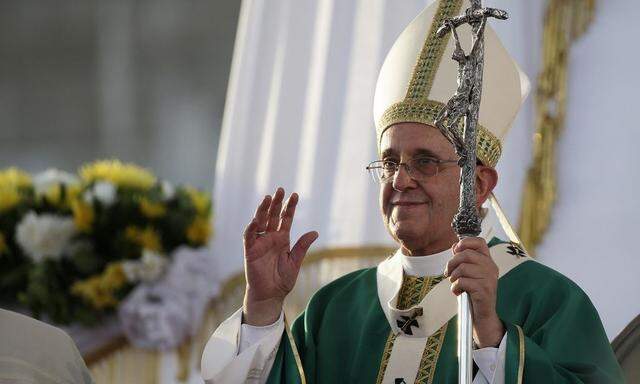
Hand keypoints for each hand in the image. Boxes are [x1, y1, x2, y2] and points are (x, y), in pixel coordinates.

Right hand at [242, 187, 318, 325]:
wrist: (271, 295)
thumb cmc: (282, 280)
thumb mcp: (295, 262)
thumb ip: (302, 246)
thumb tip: (315, 232)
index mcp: (282, 239)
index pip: (285, 219)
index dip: (289, 207)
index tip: (295, 195)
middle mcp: (270, 238)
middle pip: (273, 216)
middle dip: (276, 203)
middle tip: (280, 189)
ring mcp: (260, 243)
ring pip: (260, 222)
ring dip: (263, 210)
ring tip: (268, 198)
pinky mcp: (250, 251)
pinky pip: (249, 237)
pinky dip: (251, 228)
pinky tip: (256, 219)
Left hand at [444, 237, 503, 347]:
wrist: (482, 315)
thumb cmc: (474, 293)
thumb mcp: (470, 274)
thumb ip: (464, 260)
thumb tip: (455, 246)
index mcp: (488, 261)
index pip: (480, 242)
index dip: (465, 242)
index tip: (456, 250)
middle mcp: (491, 267)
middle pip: (466, 254)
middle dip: (451, 263)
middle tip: (448, 273)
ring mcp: (489, 278)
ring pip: (463, 268)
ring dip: (453, 276)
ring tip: (455, 283)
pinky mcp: (484, 289)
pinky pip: (462, 281)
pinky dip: (455, 287)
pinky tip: (458, 292)